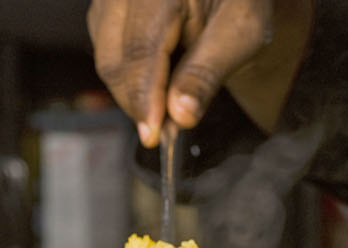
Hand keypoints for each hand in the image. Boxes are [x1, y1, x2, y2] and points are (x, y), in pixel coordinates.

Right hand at [87, 0, 309, 146]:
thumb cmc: (238, 0)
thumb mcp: (239, 33)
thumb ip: (206, 73)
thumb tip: (179, 115)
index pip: (140, 50)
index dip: (144, 98)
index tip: (153, 135)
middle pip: (114, 60)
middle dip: (140, 102)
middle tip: (170, 128)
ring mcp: (112, 0)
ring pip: (107, 60)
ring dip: (135, 92)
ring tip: (172, 100)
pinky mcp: (108, 11)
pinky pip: (108, 52)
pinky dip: (132, 77)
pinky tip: (159, 81)